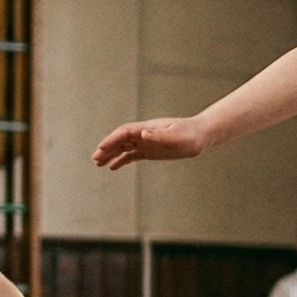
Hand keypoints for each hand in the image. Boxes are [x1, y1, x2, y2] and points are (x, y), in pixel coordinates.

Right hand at [93, 115, 209, 168]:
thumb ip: (159, 136)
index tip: (101, 148)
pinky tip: (112, 167)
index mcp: (148, 129)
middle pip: (120, 140)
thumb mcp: (176, 137)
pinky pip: (132, 155)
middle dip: (107, 148)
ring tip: (98, 163)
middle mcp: (144, 134)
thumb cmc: (190, 135)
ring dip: (111, 154)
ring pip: (124, 147)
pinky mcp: (151, 150)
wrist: (200, 136)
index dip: (112, 140)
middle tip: (95, 159)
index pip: (125, 132)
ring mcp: (147, 142)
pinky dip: (121, 159)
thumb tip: (142, 134)